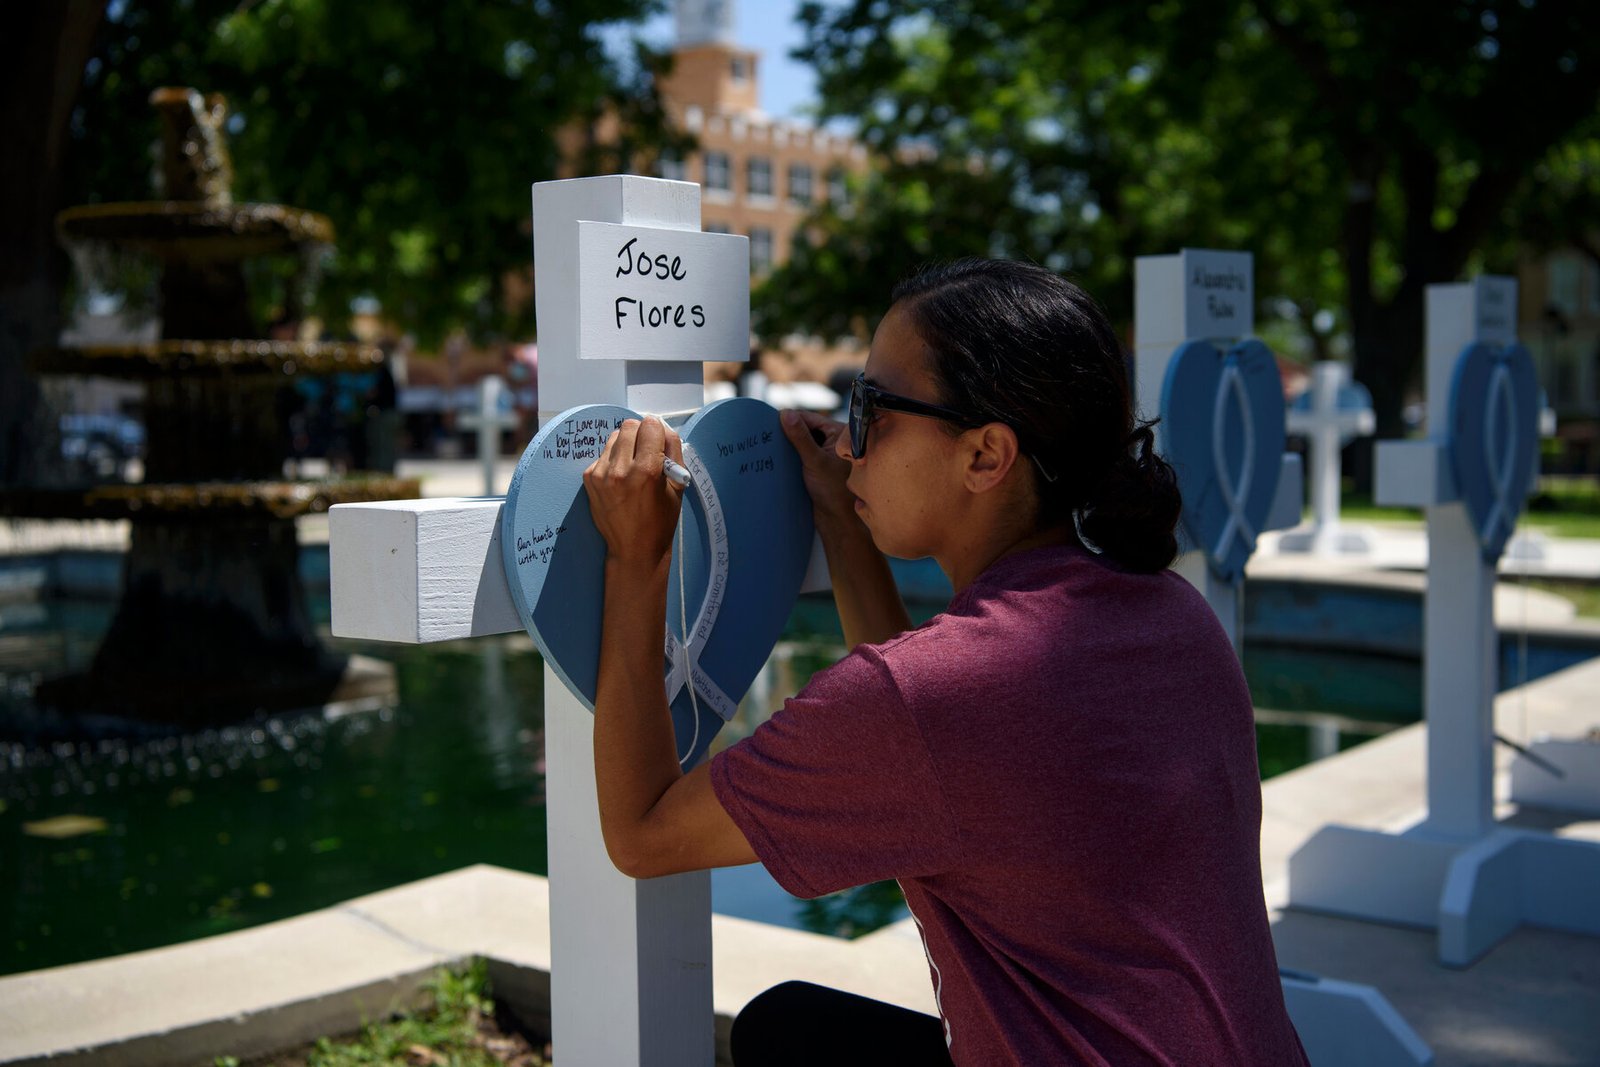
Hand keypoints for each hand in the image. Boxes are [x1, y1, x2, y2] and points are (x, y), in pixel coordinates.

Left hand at [583, 416, 683, 568]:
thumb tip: (663, 428)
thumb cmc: (661, 521)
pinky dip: (614, 459)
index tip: (659, 441)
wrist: (634, 550)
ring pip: (615, 437)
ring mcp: (601, 474)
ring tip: (633, 465)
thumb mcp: (678, 487)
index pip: (649, 426)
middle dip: (641, 434)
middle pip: (630, 426)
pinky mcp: (589, 478)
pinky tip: (621, 477)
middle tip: (647, 451)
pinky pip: (603, 454)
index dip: (657, 430)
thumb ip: (673, 451)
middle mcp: (621, 470)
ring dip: (626, 444)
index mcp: (647, 471)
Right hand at [779, 408, 855, 523]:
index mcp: (841, 434)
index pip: (811, 418)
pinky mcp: (819, 465)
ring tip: (769, 444)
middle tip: (766, 433)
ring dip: (789, 444)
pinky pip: (802, 453)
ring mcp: (827, 453)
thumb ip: (800, 437)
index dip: (790, 418)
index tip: (769, 420)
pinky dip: (791, 454)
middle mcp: (835, 440)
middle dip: (788, 431)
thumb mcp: (815, 461)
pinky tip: (778, 457)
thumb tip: (786, 414)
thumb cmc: (834, 491)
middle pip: (806, 428)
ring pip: (802, 441)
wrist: (838, 519)